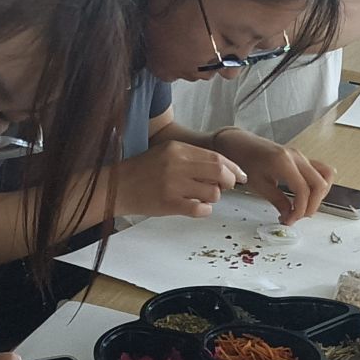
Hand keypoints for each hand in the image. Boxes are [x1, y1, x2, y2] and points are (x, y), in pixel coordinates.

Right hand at [118, 139, 245, 218]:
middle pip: (219, 172)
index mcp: (178, 149)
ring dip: (213, 197)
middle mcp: (177, 164)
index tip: (241, 175)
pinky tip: (196, 207)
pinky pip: (200, 209)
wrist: (118, 186)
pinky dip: (204, 210)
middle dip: (229, 182)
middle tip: (227, 187)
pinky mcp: (169, 203)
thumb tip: (224, 169)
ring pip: (212, 193)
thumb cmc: (145, 171)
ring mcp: (173, 184)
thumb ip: (193, 158)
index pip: (216, 157)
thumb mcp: (167, 154)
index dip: (233, 168)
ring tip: (201, 196)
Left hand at [213, 128, 333, 223]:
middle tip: (298, 216)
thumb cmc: (246, 161)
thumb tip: (290, 215)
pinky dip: (319, 185)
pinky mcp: (302, 159)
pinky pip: (321, 170)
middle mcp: (297, 157)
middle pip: (319, 184)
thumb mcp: (259, 185)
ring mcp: (302, 156)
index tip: (291, 220)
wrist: (241, 144)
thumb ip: (278, 201)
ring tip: (305, 206)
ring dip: (319, 195)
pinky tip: (308, 195)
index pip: (303, 190)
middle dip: (312, 205)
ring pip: (325, 176)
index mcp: (284, 162)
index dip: (300, 209)